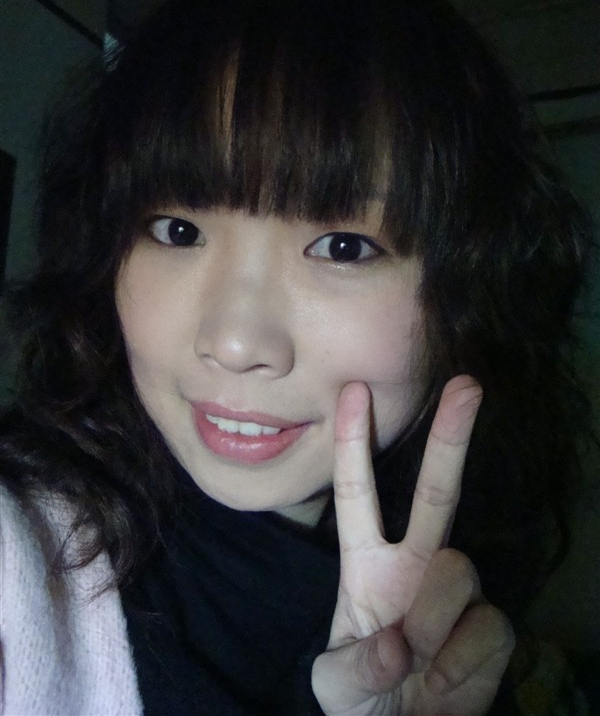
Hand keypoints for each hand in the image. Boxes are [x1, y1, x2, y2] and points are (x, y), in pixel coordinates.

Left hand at [312, 376, 514, 714]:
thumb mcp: (333, 685)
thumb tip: (400, 644)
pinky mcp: (491, 627)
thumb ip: (354, 666)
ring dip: (434, 622)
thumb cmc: (362, 699)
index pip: (358, 494)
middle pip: (437, 491)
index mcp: (366, 564)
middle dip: (450, 437)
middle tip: (467, 385)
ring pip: (458, 570)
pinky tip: (444, 682)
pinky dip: (462, 665)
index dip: (353, 443)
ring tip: (418, 664)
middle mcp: (416, 563)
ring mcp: (456, 592)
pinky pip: (486, 628)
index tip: (352, 392)